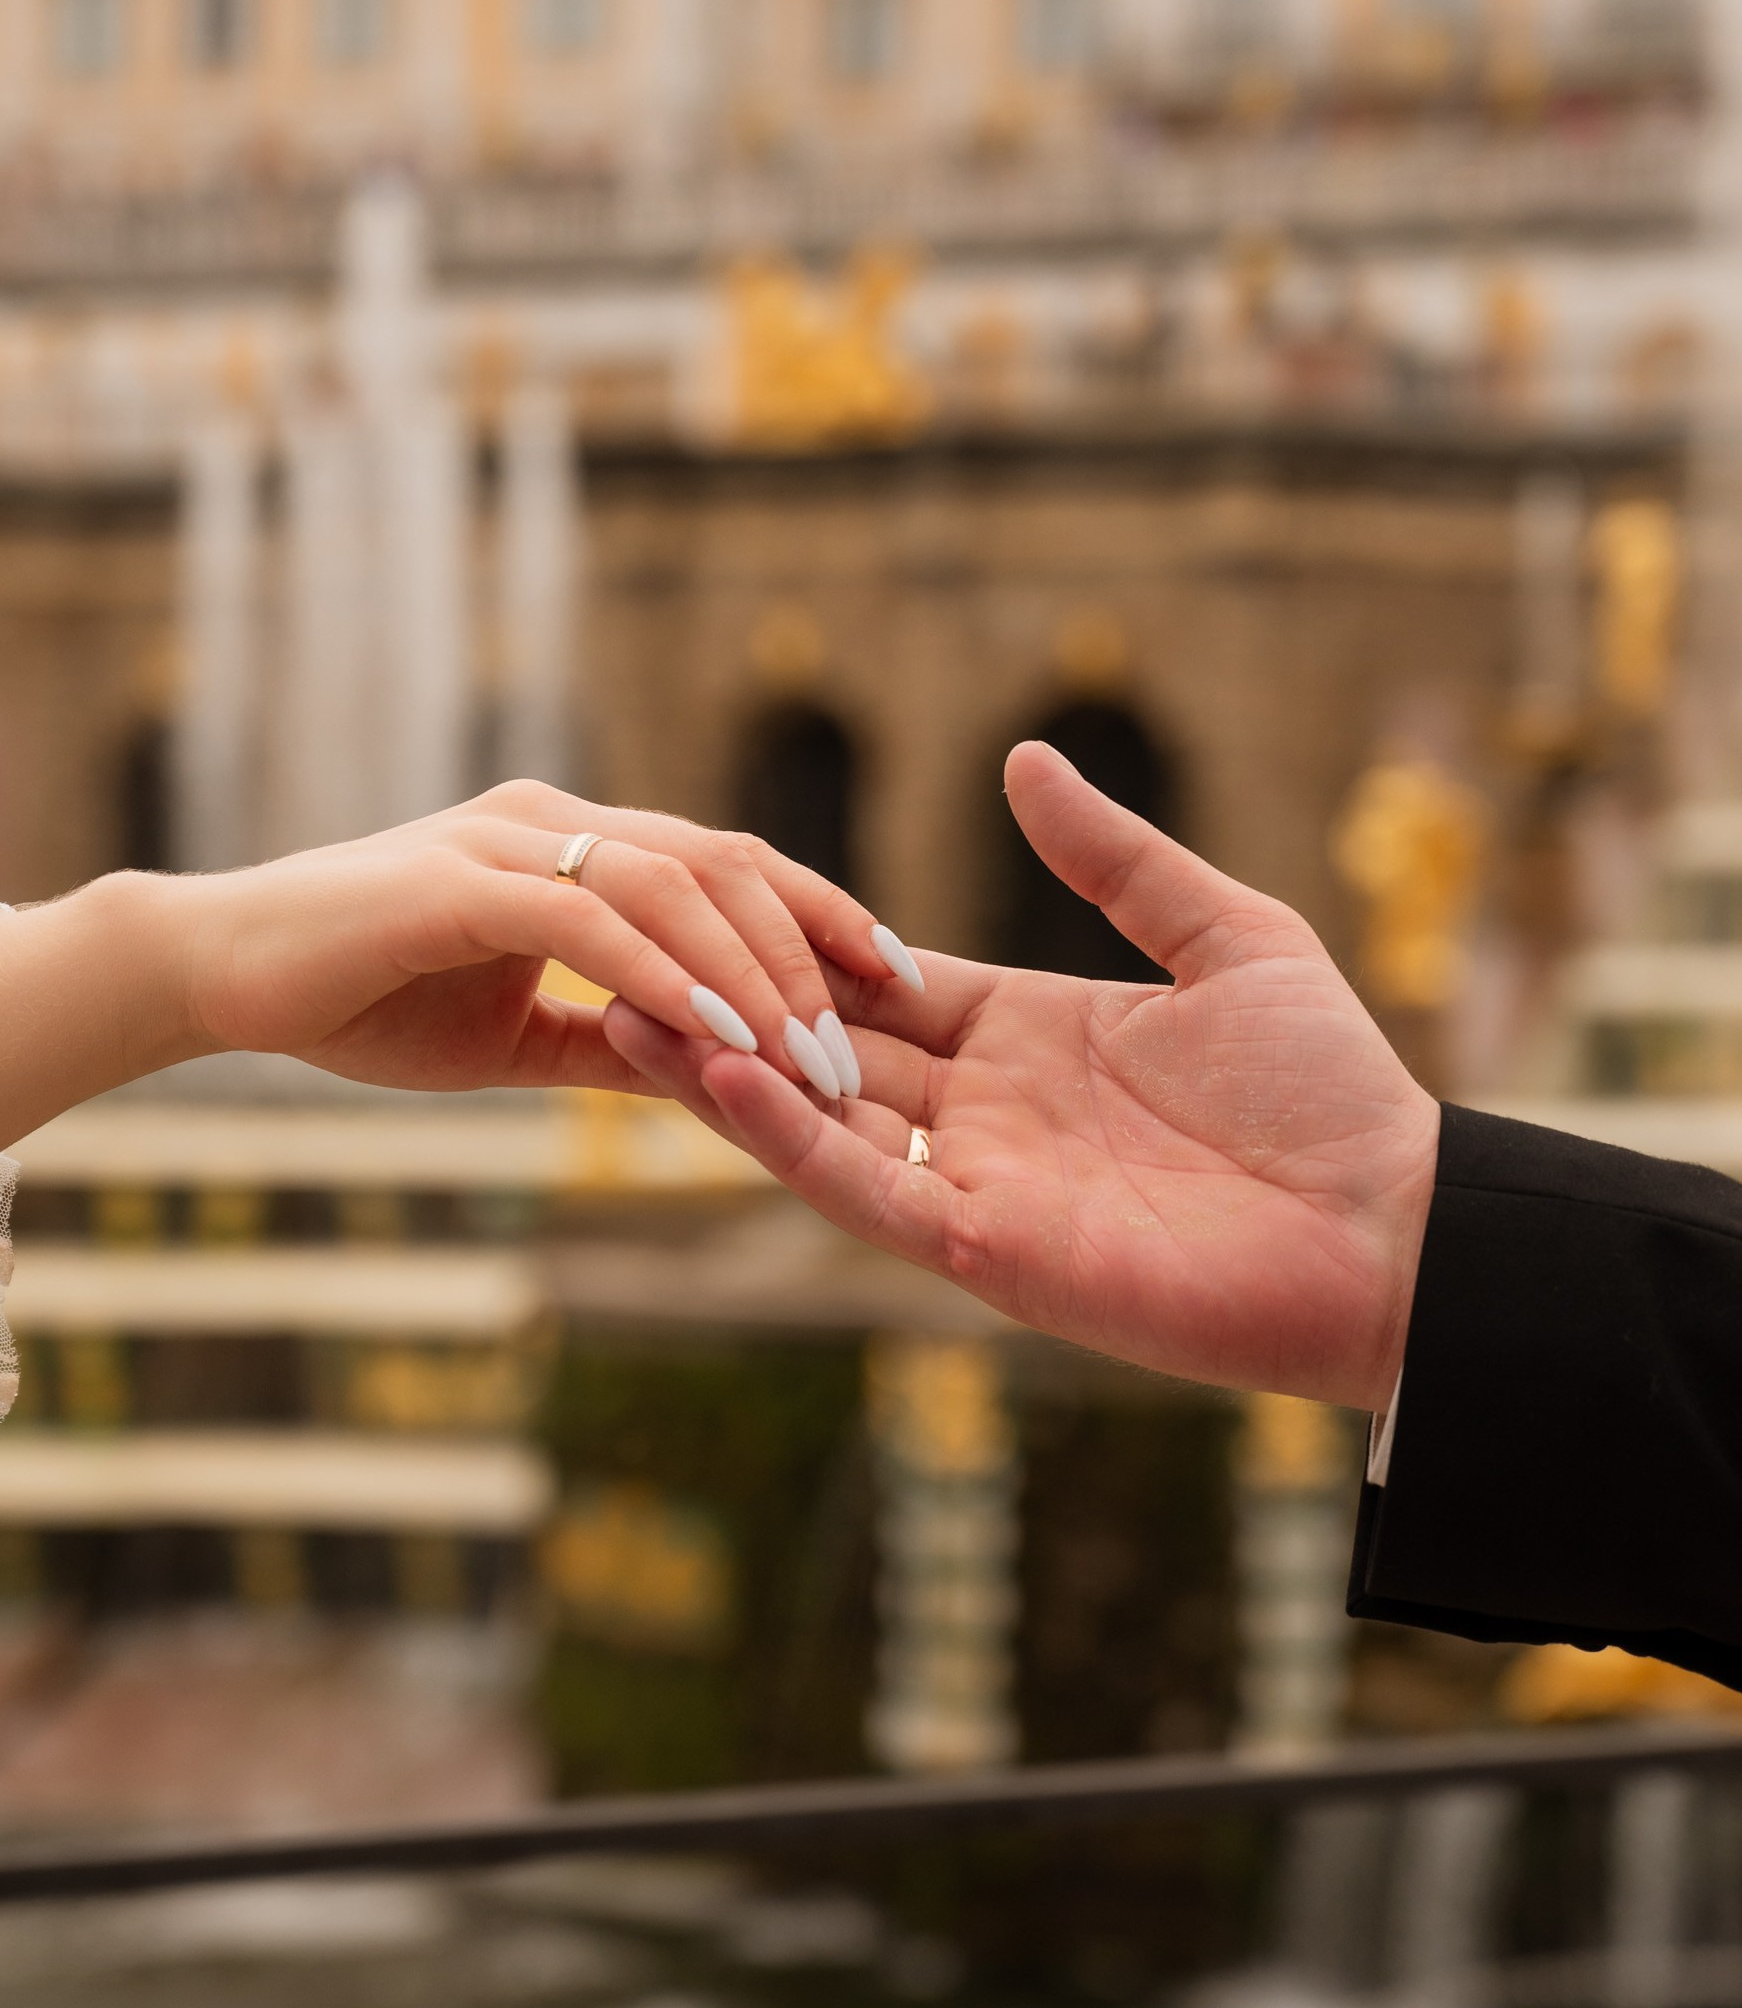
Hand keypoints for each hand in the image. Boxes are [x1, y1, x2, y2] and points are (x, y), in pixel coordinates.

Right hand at [0, 783, 901, 1178]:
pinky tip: (719, 1029)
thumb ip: (611, 1041)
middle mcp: (552, 822)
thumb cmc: (360, 999)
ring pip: (672, 882)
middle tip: (874, 1043)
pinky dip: (663, 972)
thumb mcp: (515, 1035)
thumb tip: (712, 1079)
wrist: (220, 976)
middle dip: (815, 949)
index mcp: (572, 845)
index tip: (896, 989)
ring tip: (812, 1053)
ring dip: (752, 971)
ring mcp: (506, 842)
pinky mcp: (458, 882)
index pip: (729, 866)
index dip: (822, 919)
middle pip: (725, 862)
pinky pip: (588, 919)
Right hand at [602, 743, 1440, 1412]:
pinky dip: (781, 1138)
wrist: (1396, 1227)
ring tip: (619, 1004)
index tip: (701, 885)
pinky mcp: (983, 1246)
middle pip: (821, 1049)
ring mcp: (974, 1182)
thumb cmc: (1333, 1091)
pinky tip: (716, 1075)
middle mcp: (982, 1113)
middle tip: (613, 947)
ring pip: (813, 1121)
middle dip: (726, 1003)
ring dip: (719, 1071)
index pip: (880, 980)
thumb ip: (1119, 858)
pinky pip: (859, 1190)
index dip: (799, 939)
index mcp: (1026, 1036)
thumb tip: (1026, 761)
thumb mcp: (1227, 936)